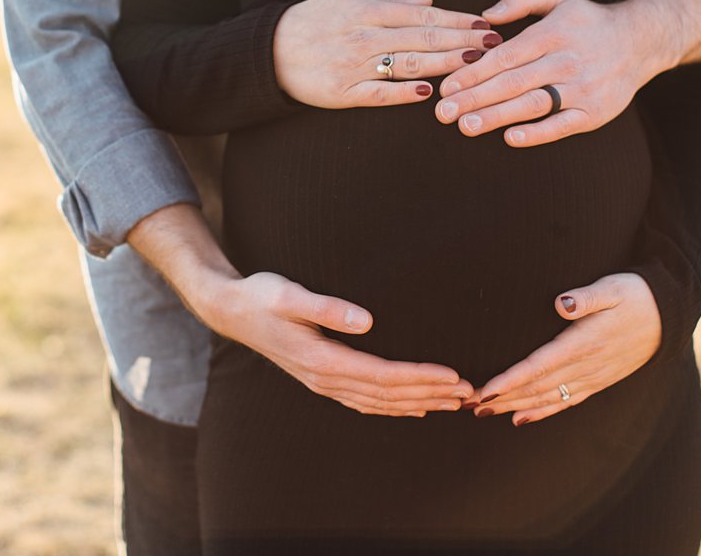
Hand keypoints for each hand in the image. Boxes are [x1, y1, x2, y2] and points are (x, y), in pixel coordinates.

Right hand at [203, 271, 475, 416]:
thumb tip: (367, 321)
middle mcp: (325, 378)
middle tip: (469, 394)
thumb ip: (328, 308)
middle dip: (430, 393)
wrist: (231, 310)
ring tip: (453, 402)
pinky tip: (412, 406)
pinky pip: (364, 400)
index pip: (383, 375)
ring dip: (418, 403)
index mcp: (322, 360)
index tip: (453, 375)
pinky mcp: (321, 378)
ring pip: (379, 402)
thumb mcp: (290, 293)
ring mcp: (322, 382)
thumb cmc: (262, 296)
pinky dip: (392, 406)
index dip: (420, 377)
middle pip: (387, 394)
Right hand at [275, 0, 499, 108]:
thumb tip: (432, 2)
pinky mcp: (342, 92)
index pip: (422, 15)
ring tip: (474, 65)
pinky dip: (403, 92)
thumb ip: (391, 2)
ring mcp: (352, 65)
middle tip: (495, 46)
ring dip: (444, 64)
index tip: (486, 24)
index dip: (457, 20)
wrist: (270, 50)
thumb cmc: (314, 20)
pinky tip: (429, 93)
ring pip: (406, 64)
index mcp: (366, 10)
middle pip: (422, 38)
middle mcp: (362, 36)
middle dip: (461, 41)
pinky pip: (378, 93)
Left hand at [433, 0, 666, 146]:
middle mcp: (567, 60)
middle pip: (513, 82)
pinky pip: (562, 125)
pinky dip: (537, 133)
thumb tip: (484, 15)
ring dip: (496, 117)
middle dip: (475, 98)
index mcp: (553, 33)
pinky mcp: (595, 112)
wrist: (641, 41)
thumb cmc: (588, 22)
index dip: (473, 72)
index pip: (505, 56)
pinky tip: (510, 137)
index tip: (447, 86)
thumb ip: (521, 0)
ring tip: (465, 126)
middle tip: (443, 113)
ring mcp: (582, 88)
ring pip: (533, 104)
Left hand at [467, 272, 660, 424]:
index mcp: (584, 343)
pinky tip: (522, 418)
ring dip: (515, 406)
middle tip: (469, 406)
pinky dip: (543, 411)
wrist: (669, 316)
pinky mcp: (598, 381)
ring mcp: (593, 377)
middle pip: (536, 388)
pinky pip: (567, 401)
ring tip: (485, 413)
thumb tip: (562, 303)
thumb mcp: (612, 288)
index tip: (485, 391)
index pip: (538, 366)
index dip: (510, 381)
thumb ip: (586, 297)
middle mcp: (586, 366)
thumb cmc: (635, 295)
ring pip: (548, 398)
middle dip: (502, 398)